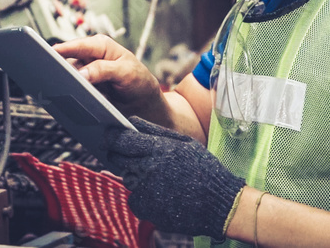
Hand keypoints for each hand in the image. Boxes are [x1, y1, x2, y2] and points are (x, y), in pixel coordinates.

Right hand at [53, 35, 167, 120]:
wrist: (143, 104)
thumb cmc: (139, 82)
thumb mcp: (126, 73)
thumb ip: (104, 70)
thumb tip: (82, 73)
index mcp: (100, 46)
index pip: (77, 45)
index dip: (62, 49)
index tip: (47, 54)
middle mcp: (90, 57)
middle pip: (68, 60)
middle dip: (59, 68)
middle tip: (49, 76)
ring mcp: (86, 73)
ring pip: (68, 77)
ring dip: (63, 83)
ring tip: (57, 90)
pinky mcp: (84, 88)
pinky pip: (71, 89)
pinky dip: (68, 93)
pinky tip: (65, 99)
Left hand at [105, 116, 245, 238]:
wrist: (220, 204)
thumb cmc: (205, 170)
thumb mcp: (185, 143)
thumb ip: (156, 131)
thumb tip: (132, 120)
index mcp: (159, 148)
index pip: (121, 139)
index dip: (112, 136)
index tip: (109, 135)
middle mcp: (149, 168)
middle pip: (118, 158)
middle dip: (119, 155)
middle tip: (130, 156)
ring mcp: (147, 190)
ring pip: (126, 178)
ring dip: (135, 176)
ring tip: (158, 178)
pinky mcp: (147, 209)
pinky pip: (134, 199)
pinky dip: (142, 197)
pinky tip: (160, 194)